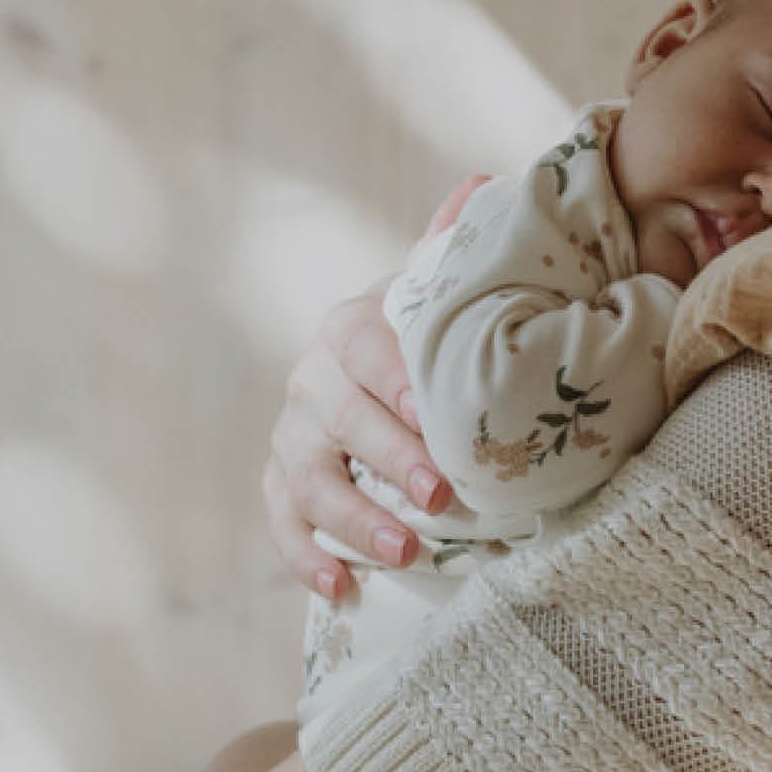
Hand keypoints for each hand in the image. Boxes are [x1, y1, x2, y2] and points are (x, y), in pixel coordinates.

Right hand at [262, 175, 490, 596]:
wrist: (385, 369)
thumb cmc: (428, 335)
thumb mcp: (440, 292)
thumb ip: (456, 246)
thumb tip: (487, 181)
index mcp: (351, 327)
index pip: (364, 349)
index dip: (394, 382)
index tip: (434, 415)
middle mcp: (312, 381)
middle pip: (338, 423)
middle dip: (388, 460)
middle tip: (441, 494)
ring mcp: (293, 438)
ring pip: (307, 482)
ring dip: (353, 521)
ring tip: (406, 554)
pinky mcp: (284, 487)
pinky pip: (283, 525)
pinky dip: (306, 559)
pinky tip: (341, 591)